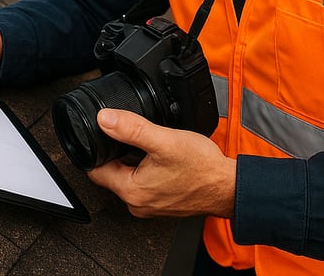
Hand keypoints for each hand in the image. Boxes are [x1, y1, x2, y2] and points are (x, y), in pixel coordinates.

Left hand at [86, 109, 235, 218]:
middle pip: (110, 173)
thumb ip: (131, 128)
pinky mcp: (162, 202)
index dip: (96, 148)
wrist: (229, 187)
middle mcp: (137, 203)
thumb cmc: (202, 168)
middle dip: (115, 153)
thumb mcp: (164, 140)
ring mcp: (150, 205)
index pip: (95, 170)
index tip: (103, 134)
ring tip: (147, 146)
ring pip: (127, 177)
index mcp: (131, 190)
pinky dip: (146, 169)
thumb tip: (105, 119)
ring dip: (132, 160)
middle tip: (130, 136)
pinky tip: (160, 158)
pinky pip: (144, 183)